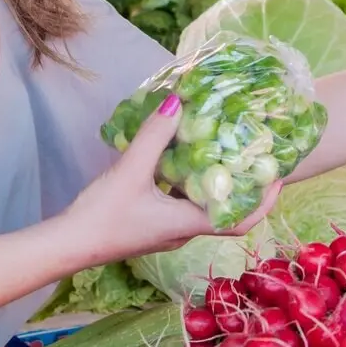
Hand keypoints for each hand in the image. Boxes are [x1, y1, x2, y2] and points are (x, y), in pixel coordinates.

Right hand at [65, 96, 280, 262]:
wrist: (67, 245)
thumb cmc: (103, 215)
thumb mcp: (131, 171)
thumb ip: (155, 136)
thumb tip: (178, 101)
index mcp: (188, 224)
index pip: (240, 220)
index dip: (263, 201)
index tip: (278, 176)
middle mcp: (183, 231)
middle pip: (225, 211)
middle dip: (241, 185)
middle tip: (251, 154)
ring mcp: (167, 230)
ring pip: (201, 205)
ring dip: (214, 182)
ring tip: (220, 148)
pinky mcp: (151, 224)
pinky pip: (180, 202)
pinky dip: (188, 182)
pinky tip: (178, 158)